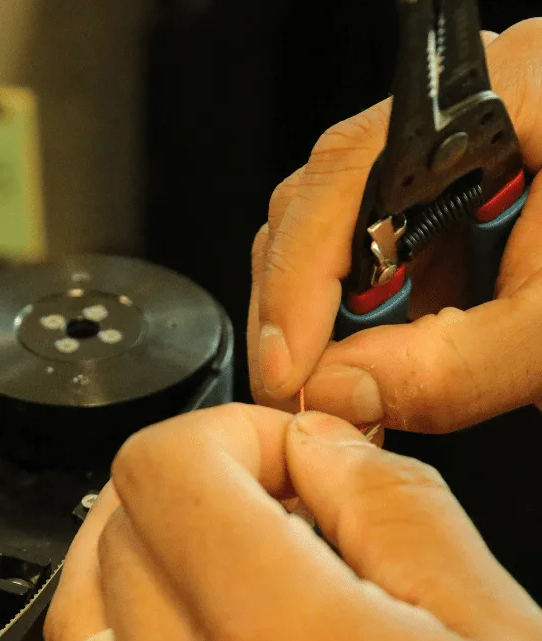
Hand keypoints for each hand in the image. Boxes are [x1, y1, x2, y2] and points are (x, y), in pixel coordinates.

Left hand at [45, 403, 541, 640]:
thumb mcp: (504, 636)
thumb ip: (394, 510)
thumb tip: (316, 447)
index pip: (163, 471)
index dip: (224, 434)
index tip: (278, 455)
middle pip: (117, 528)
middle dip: (192, 492)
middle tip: (274, 512)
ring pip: (76, 611)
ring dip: (137, 558)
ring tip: (218, 561)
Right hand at [249, 19, 541, 432]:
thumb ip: (451, 367)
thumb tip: (340, 392)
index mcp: (502, 98)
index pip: (348, 177)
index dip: (297, 282)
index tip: (288, 373)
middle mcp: (468, 111)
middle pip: (324, 199)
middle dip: (300, 306)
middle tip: (307, 390)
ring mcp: (458, 154)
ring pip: (341, 228)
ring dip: (331, 316)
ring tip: (353, 382)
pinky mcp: (461, 198)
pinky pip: (383, 249)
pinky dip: (370, 314)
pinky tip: (386, 357)